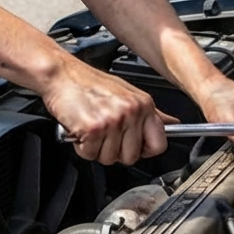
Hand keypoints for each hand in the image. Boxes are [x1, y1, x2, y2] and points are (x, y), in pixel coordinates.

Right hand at [44, 58, 176, 165]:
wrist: (61, 74)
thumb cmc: (89, 83)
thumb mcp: (126, 93)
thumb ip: (149, 113)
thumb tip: (173, 124)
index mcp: (143, 103)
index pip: (159, 144)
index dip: (143, 150)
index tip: (131, 144)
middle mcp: (131, 111)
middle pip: (131, 157)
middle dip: (114, 150)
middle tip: (103, 131)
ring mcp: (113, 119)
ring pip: (109, 159)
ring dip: (96, 148)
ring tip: (91, 126)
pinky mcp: (93, 128)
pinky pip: (90, 154)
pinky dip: (81, 146)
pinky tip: (80, 128)